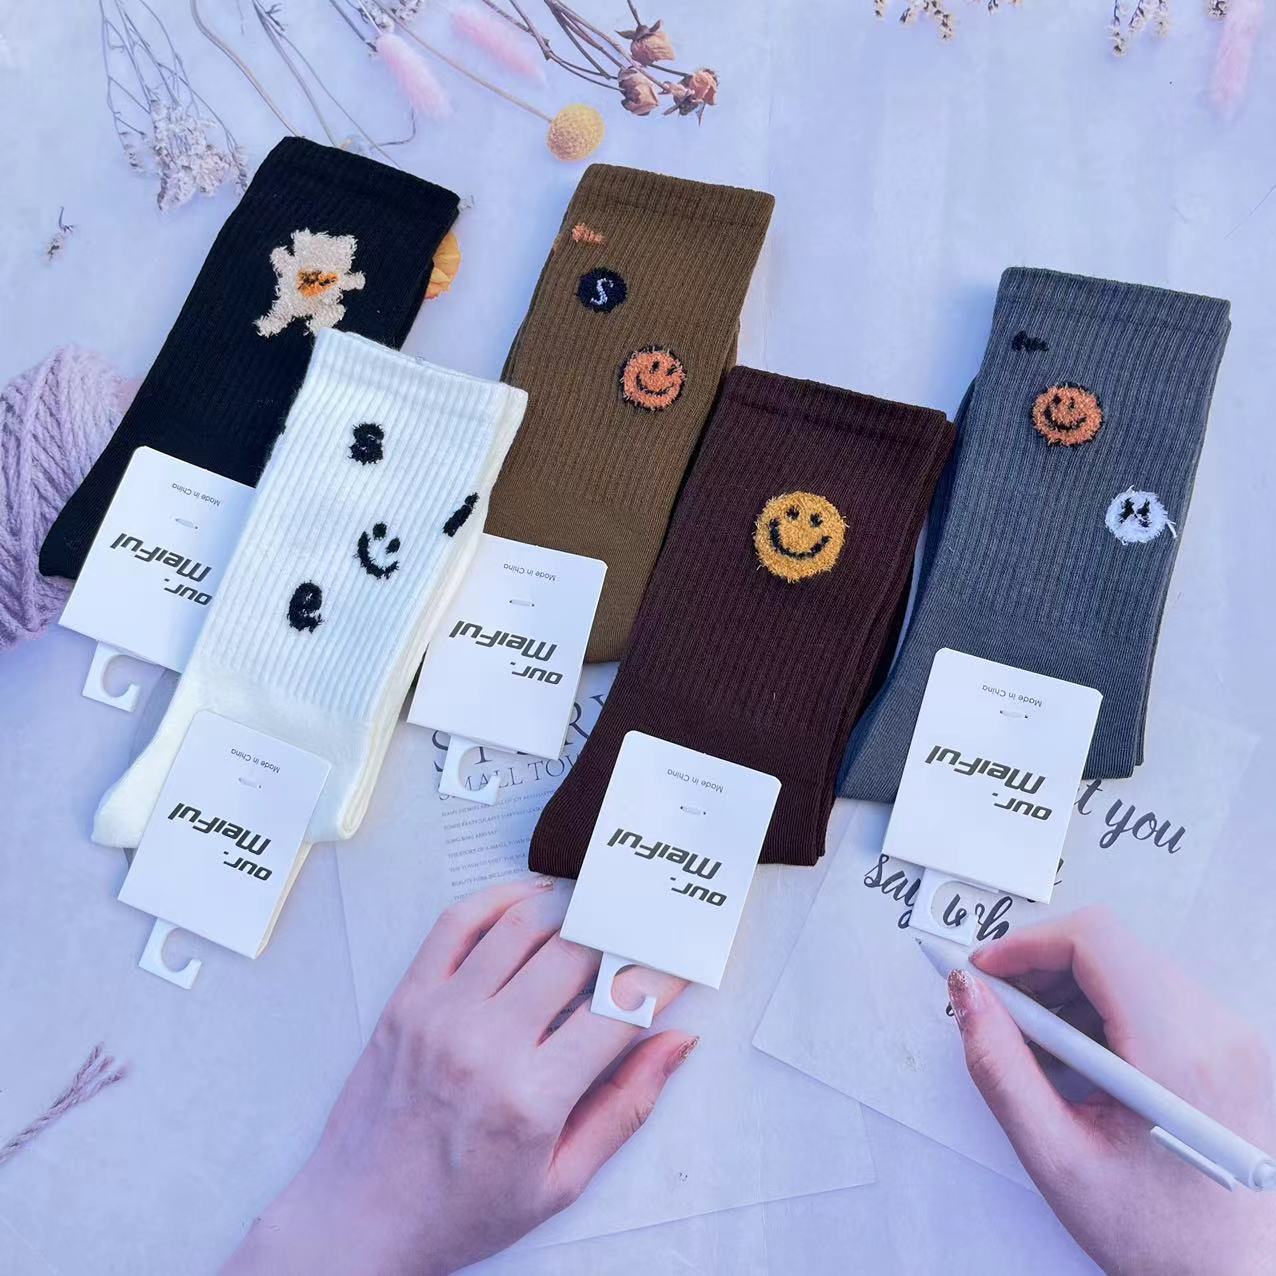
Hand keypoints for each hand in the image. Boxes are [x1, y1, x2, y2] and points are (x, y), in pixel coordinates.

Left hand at [224, 876, 693, 1275]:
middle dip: (620, 934)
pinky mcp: (408, 999)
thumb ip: (626, 1107)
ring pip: (521, 925)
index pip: (618, 1008)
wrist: (359, 1220)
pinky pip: (456, 923)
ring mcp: (441, 1015)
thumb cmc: (460, 1210)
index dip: (660, 978)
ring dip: (567, 907)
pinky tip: (530, 900)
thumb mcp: (561, 1181)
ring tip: (592, 913)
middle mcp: (486, 1045)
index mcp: (532, 1098)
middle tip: (640, 931)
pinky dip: (500, 898)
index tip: (676, 965)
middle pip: (575, 953)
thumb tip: (676, 1042)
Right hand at [949, 906, 1275, 1274]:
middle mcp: (1219, 1033)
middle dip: (1041, 969)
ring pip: (1131, 967)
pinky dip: (1105, 1009)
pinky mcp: (1232, 1047)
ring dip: (1071, 990)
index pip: (1095, 941)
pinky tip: (1081, 1059)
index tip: (986, 971)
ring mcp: (1233, 1038)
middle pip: (1110, 949)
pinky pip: (1156, 995)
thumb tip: (969, 996)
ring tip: (1042, 1049)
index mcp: (1179, 1054)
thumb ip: (999, 1066)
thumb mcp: (1057, 1157)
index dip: (1027, 944)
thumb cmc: (1160, 1237)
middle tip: (1002, 1012)